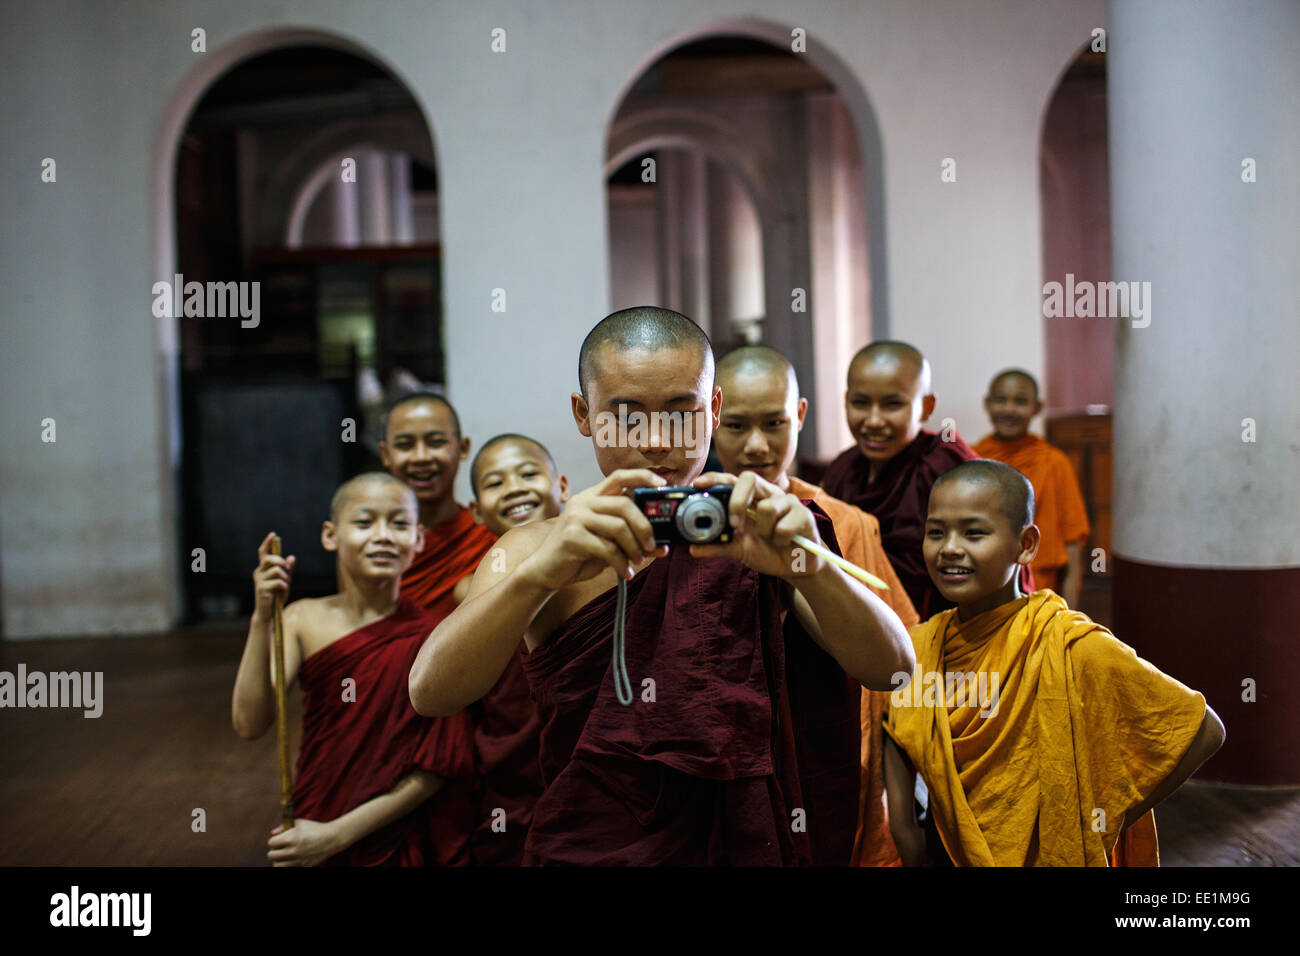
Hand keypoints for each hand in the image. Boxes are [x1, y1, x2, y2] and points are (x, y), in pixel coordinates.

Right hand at [252, 532, 294, 619]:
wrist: (269, 612)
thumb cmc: (276, 595)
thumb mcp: (285, 580)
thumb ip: (288, 570)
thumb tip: (292, 557)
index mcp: (263, 569)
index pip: (263, 553)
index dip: (267, 543)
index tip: (273, 534)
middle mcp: (258, 572)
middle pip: (270, 559)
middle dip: (282, 562)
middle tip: (288, 569)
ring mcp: (259, 581)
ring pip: (277, 571)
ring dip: (285, 578)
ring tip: (284, 586)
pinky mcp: (261, 589)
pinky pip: (279, 582)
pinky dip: (284, 587)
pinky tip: (282, 592)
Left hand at [267, 818, 340, 866]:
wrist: (332, 838)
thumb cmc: (315, 828)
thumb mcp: (300, 822)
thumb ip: (284, 826)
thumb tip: (272, 833)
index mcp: (291, 838)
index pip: (271, 843)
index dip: (274, 841)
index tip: (278, 840)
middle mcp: (293, 851)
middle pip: (271, 855)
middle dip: (274, 851)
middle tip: (280, 848)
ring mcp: (298, 860)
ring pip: (277, 865)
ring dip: (279, 860)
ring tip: (284, 856)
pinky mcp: (304, 866)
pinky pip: (288, 869)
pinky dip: (288, 865)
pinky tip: (292, 860)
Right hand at [518, 469, 669, 589]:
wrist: (545, 571)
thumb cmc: (578, 555)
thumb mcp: (608, 544)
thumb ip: (632, 540)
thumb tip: (664, 546)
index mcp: (592, 497)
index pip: (619, 476)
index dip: (642, 477)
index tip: (662, 484)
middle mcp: (583, 502)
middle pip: (624, 504)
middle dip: (644, 526)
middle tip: (653, 545)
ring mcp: (575, 518)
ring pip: (619, 527)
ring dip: (634, 548)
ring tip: (637, 561)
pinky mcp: (572, 537)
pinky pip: (608, 549)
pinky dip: (622, 564)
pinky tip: (625, 573)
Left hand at [687, 471, 824, 578]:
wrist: (796, 567)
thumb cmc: (767, 551)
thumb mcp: (739, 549)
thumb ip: (718, 546)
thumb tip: (693, 548)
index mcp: (750, 498)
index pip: (731, 480)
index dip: (715, 478)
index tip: (698, 484)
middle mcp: (768, 494)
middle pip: (749, 478)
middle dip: (738, 502)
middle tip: (735, 526)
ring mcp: (787, 502)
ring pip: (767, 508)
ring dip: (764, 531)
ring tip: (770, 539)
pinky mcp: (804, 515)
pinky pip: (783, 527)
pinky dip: (780, 541)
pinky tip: (785, 543)